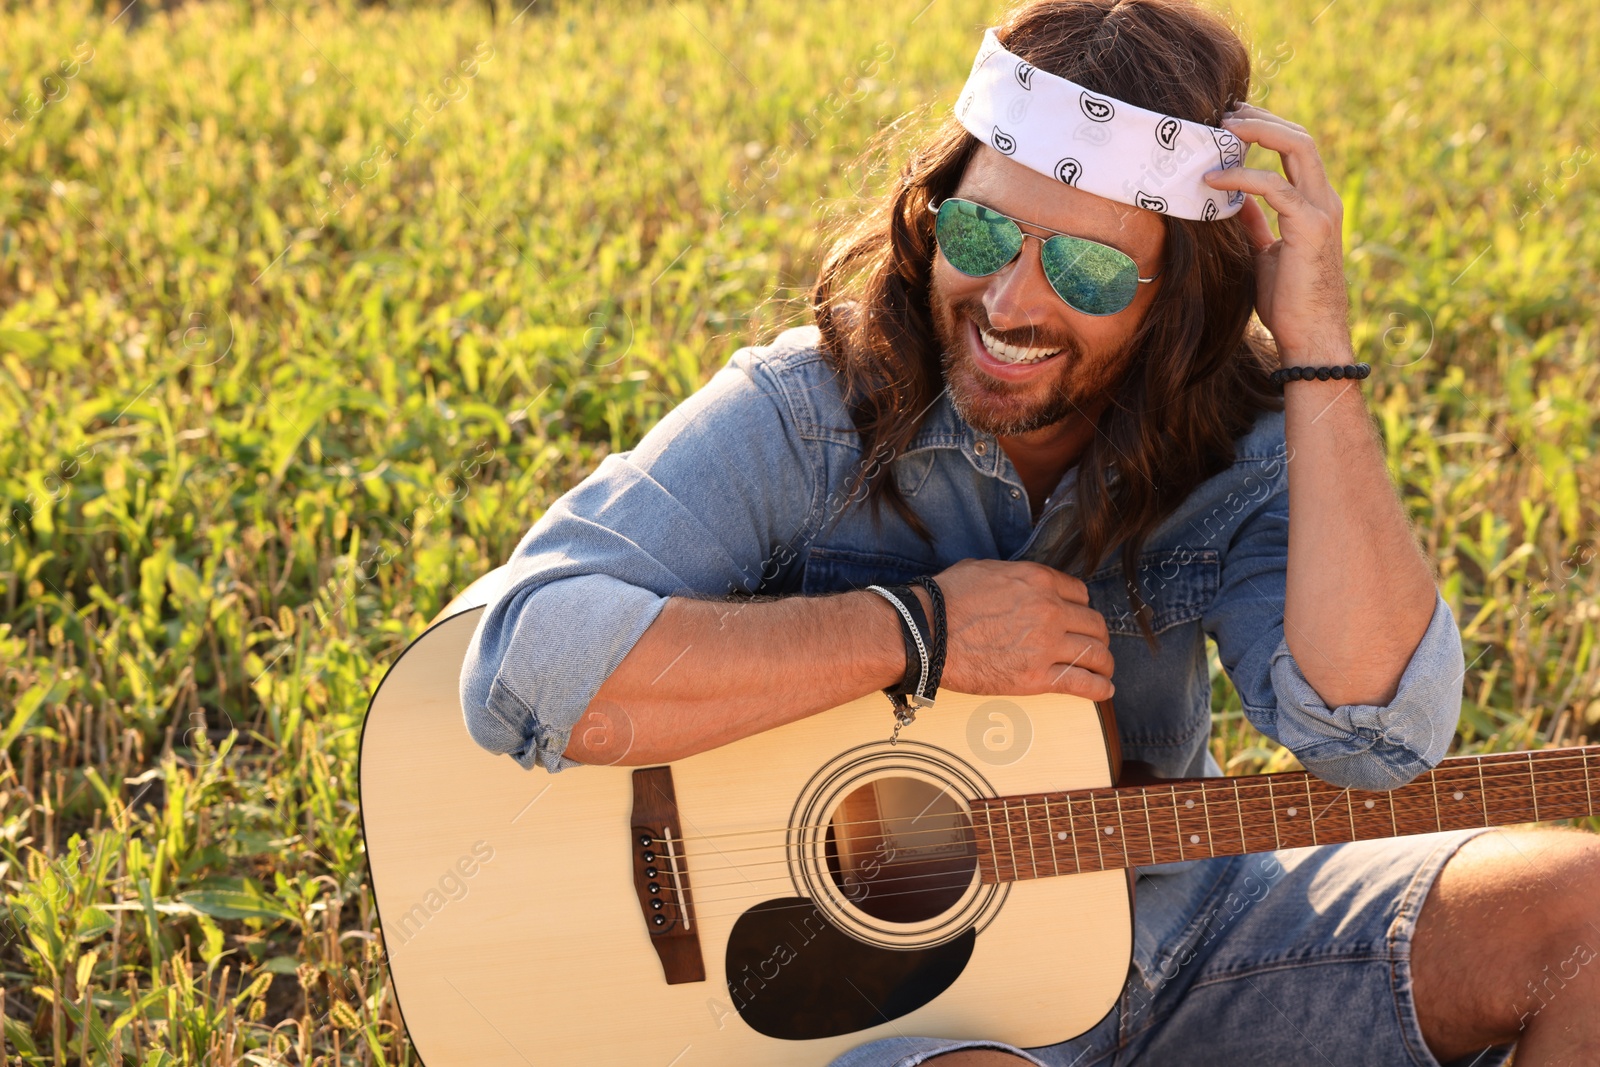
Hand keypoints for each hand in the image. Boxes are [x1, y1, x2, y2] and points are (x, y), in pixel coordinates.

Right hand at [928, 558, 1114, 700]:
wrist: (926, 633)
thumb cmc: (944, 600)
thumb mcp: (984, 569)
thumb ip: (1013, 576)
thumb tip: (1017, 584)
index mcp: (1038, 581)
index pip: (1080, 594)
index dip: (1080, 608)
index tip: (1077, 619)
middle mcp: (1050, 610)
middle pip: (1094, 624)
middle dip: (1097, 635)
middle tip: (1093, 645)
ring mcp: (1046, 645)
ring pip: (1095, 654)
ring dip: (1103, 662)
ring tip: (1103, 670)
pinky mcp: (1036, 678)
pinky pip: (1082, 683)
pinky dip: (1098, 688)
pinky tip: (1104, 691)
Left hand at [1202, 102, 1351, 363]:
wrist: (1310, 337)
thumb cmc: (1288, 301)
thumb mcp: (1264, 252)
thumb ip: (1254, 222)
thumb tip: (1231, 199)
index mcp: (1315, 203)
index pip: (1296, 149)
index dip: (1266, 129)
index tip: (1230, 123)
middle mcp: (1324, 199)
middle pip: (1300, 137)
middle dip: (1261, 119)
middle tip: (1222, 113)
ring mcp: (1322, 210)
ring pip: (1297, 148)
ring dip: (1257, 132)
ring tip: (1219, 130)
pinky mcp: (1311, 227)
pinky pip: (1275, 187)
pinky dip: (1242, 177)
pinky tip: (1212, 179)